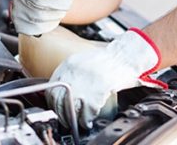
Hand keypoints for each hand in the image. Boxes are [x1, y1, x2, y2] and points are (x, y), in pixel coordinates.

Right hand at [10, 0, 72, 35]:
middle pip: (38, 1)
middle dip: (59, 4)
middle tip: (68, 2)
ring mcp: (17, 9)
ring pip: (39, 16)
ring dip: (56, 14)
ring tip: (63, 10)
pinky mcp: (20, 24)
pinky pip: (37, 28)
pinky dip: (50, 24)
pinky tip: (54, 18)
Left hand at [46, 28, 166, 128]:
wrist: (124, 55)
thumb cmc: (108, 59)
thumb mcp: (83, 61)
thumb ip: (72, 73)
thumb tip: (65, 89)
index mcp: (68, 65)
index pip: (52, 87)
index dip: (53, 101)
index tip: (57, 107)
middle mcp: (73, 73)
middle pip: (58, 100)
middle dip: (61, 113)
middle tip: (66, 119)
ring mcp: (83, 83)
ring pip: (70, 108)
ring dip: (73, 119)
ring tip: (79, 122)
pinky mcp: (96, 91)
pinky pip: (86, 112)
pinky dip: (86, 119)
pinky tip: (89, 120)